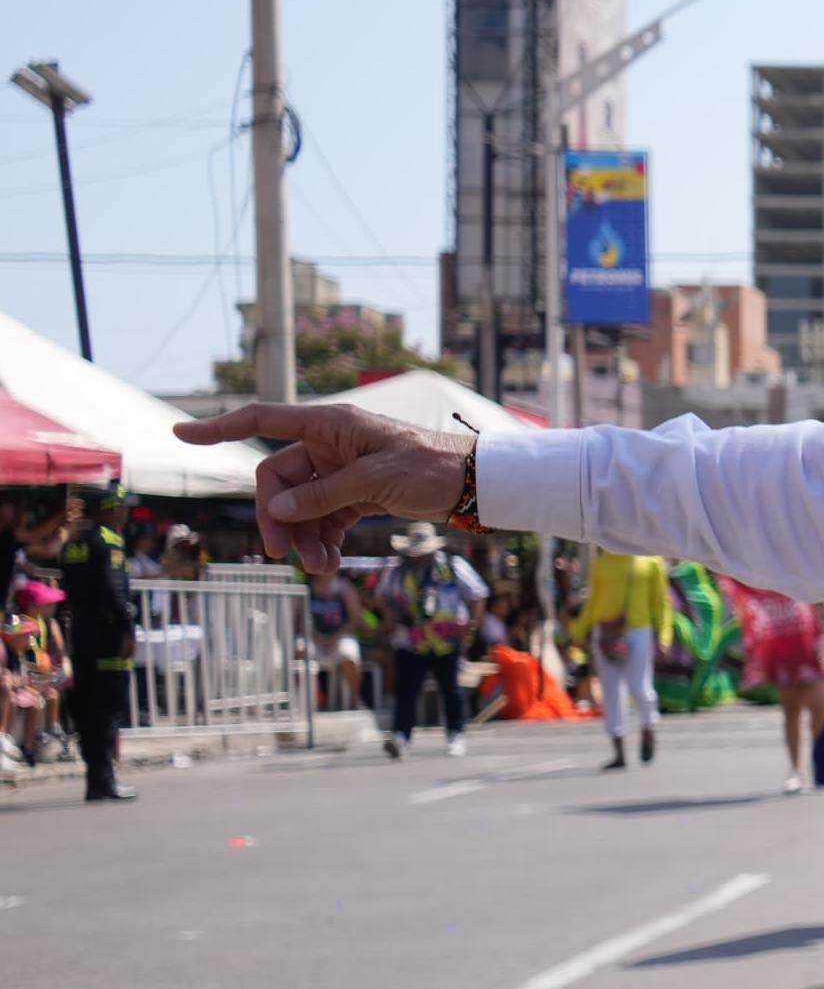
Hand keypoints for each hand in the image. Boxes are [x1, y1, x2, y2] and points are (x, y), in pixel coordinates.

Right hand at [173, 403, 474, 576]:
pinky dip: (323, 540)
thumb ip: (323, 495)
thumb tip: (278, 510)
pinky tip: (329, 563)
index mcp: (330, 426)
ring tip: (318, 569)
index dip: (220, 426)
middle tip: (280, 553)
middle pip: (279, 479)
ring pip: (302, 506)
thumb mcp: (375, 480)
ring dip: (302, 537)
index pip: (263, 420)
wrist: (476, 482)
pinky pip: (325, 519)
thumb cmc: (431, 466)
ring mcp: (343, 472)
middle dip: (276, 516)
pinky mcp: (358, 496)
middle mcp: (331, 445)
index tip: (181, 433)